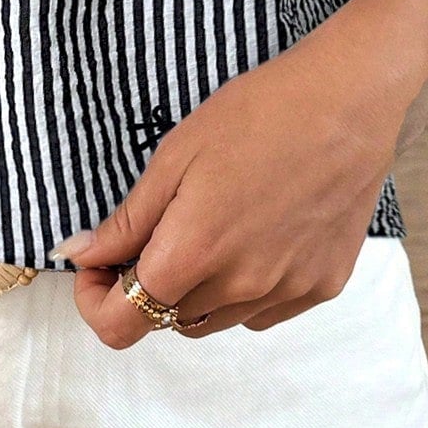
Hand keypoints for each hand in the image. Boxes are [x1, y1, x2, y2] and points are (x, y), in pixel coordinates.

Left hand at [55, 10, 416, 348]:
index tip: (97, 263)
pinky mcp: (321, 287)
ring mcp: (285, 292)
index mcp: (193, 254)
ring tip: (208, 224)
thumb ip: (127, 221)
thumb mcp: (175, 156)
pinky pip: (260, 311)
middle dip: (145, 284)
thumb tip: (79, 255)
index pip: (120, 324)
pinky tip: (251, 235)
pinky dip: (241, 289)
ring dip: (193, 290)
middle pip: (165, 319)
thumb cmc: (258, 114)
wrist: (348, 103)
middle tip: (154, 229)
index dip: (94, 299)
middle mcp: (240, 287)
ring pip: (213, 319)